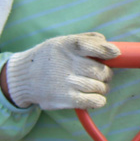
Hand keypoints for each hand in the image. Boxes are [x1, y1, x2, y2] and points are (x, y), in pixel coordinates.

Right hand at [4, 33, 119, 110]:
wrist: (23, 78)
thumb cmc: (49, 58)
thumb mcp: (62, 42)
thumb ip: (86, 40)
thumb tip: (110, 46)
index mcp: (65, 46)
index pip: (89, 45)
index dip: (106, 49)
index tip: (115, 54)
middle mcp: (65, 63)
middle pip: (100, 70)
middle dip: (107, 74)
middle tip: (104, 75)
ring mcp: (65, 82)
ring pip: (99, 86)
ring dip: (103, 87)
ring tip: (97, 86)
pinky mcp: (65, 99)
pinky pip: (93, 101)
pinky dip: (99, 100)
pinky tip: (96, 97)